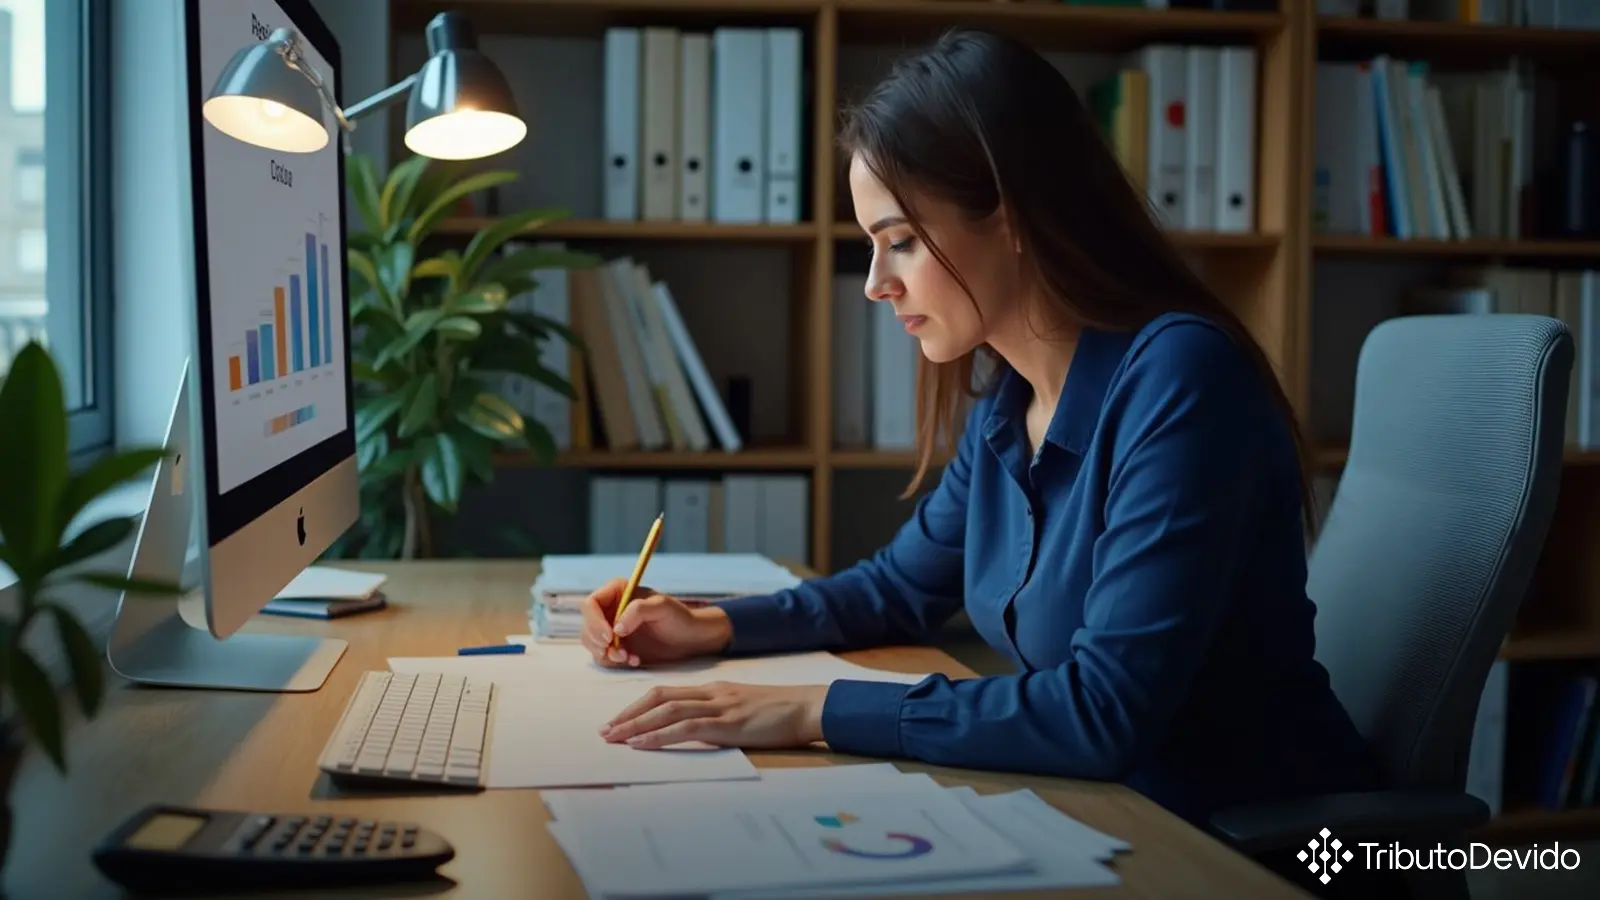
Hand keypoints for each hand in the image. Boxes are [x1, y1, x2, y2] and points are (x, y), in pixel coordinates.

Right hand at [579, 577, 732, 667]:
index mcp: (617, 592)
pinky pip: (604, 657)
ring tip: (629, 657)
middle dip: (599, 642)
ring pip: (592, 643)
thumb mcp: (662, 607)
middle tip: (620, 652)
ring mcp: (610, 629)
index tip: (610, 637)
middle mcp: (609, 609)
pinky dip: (615, 662)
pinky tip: (634, 660)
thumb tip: (616, 628)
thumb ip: (638, 611)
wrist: (690, 637)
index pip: (590, 604)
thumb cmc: (679, 616)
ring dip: (606, 654)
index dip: (594, 621)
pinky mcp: (616, 647)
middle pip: (587, 626)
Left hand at [600, 682, 828, 749]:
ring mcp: (718, 706)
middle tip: (605, 731)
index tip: (618, 720)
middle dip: (628, 714)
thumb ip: (718, 715)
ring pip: (666, 711)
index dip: (637, 705)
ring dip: (636, 725)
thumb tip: (694, 731)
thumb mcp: (743, 709)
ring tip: (614, 738)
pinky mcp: (727, 723)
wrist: (807, 707)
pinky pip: (685, 728)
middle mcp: (710, 694)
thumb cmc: (779, 713)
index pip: (665, 692)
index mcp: (712, 690)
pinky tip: (642, 744)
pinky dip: (659, 736)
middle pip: (658, 697)